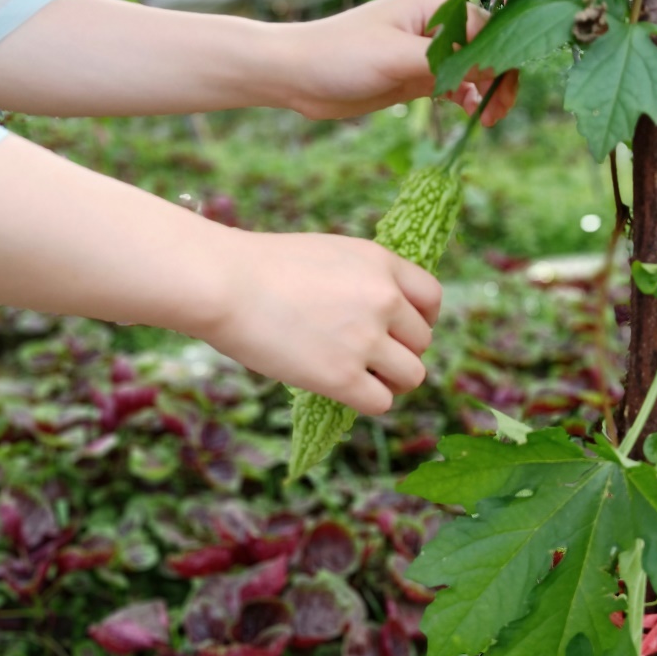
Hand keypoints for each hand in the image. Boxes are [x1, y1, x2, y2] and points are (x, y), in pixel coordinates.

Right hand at [200, 229, 441, 415]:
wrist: (224, 284)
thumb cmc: (261, 267)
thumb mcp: (328, 253)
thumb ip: (362, 279)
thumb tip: (380, 312)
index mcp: (381, 263)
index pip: (432, 297)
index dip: (421, 318)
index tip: (403, 330)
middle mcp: (384, 299)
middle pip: (422, 341)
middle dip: (401, 351)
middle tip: (372, 358)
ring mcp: (366, 339)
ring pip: (412, 375)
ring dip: (392, 380)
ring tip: (366, 379)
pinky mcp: (342, 377)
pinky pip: (382, 402)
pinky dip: (368, 400)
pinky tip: (346, 392)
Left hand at [277, 0, 519, 125]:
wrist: (298, 76)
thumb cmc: (342, 55)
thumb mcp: (397, 57)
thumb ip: (444, 62)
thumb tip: (488, 71)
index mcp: (434, 5)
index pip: (485, 30)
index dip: (497, 60)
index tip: (494, 92)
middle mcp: (434, 25)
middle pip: (484, 50)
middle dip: (496, 79)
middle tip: (496, 112)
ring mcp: (425, 51)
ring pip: (473, 70)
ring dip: (484, 92)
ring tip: (485, 120)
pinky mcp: (416, 76)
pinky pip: (455, 85)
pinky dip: (466, 99)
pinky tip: (470, 115)